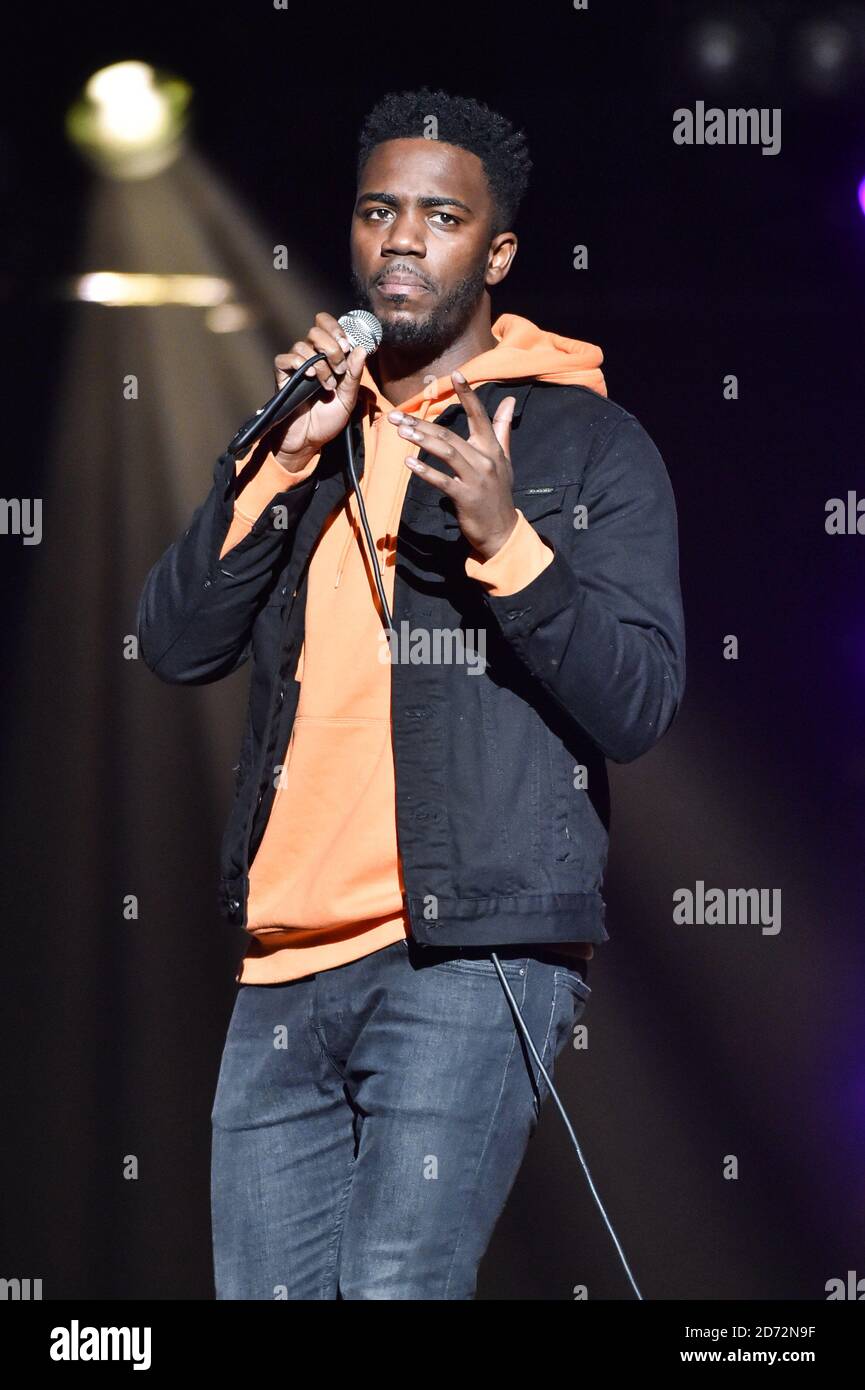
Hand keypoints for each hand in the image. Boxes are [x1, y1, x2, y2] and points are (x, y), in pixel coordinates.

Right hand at [270, 312, 367, 469]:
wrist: (309, 440)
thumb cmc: (328, 420)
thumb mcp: (348, 398)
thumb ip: (354, 375)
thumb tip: (361, 349)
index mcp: (328, 357)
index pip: (327, 326)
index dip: (336, 328)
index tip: (347, 344)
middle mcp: (311, 357)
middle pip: (315, 331)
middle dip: (331, 347)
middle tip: (339, 368)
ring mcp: (296, 366)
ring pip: (302, 345)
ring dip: (319, 364)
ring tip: (327, 385)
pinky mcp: (282, 377)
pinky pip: (284, 358)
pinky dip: (297, 363)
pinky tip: (309, 377)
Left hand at [388, 371, 517, 559]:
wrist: (502, 530)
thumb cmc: (498, 493)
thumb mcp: (503, 459)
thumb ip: (502, 428)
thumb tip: (510, 400)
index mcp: (492, 447)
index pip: (479, 415)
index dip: (467, 394)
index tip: (455, 374)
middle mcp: (485, 459)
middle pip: (450, 434)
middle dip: (421, 423)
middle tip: (396, 416)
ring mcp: (476, 478)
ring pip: (446, 452)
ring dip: (422, 440)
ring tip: (400, 432)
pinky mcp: (466, 497)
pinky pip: (443, 481)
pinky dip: (425, 471)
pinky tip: (409, 462)